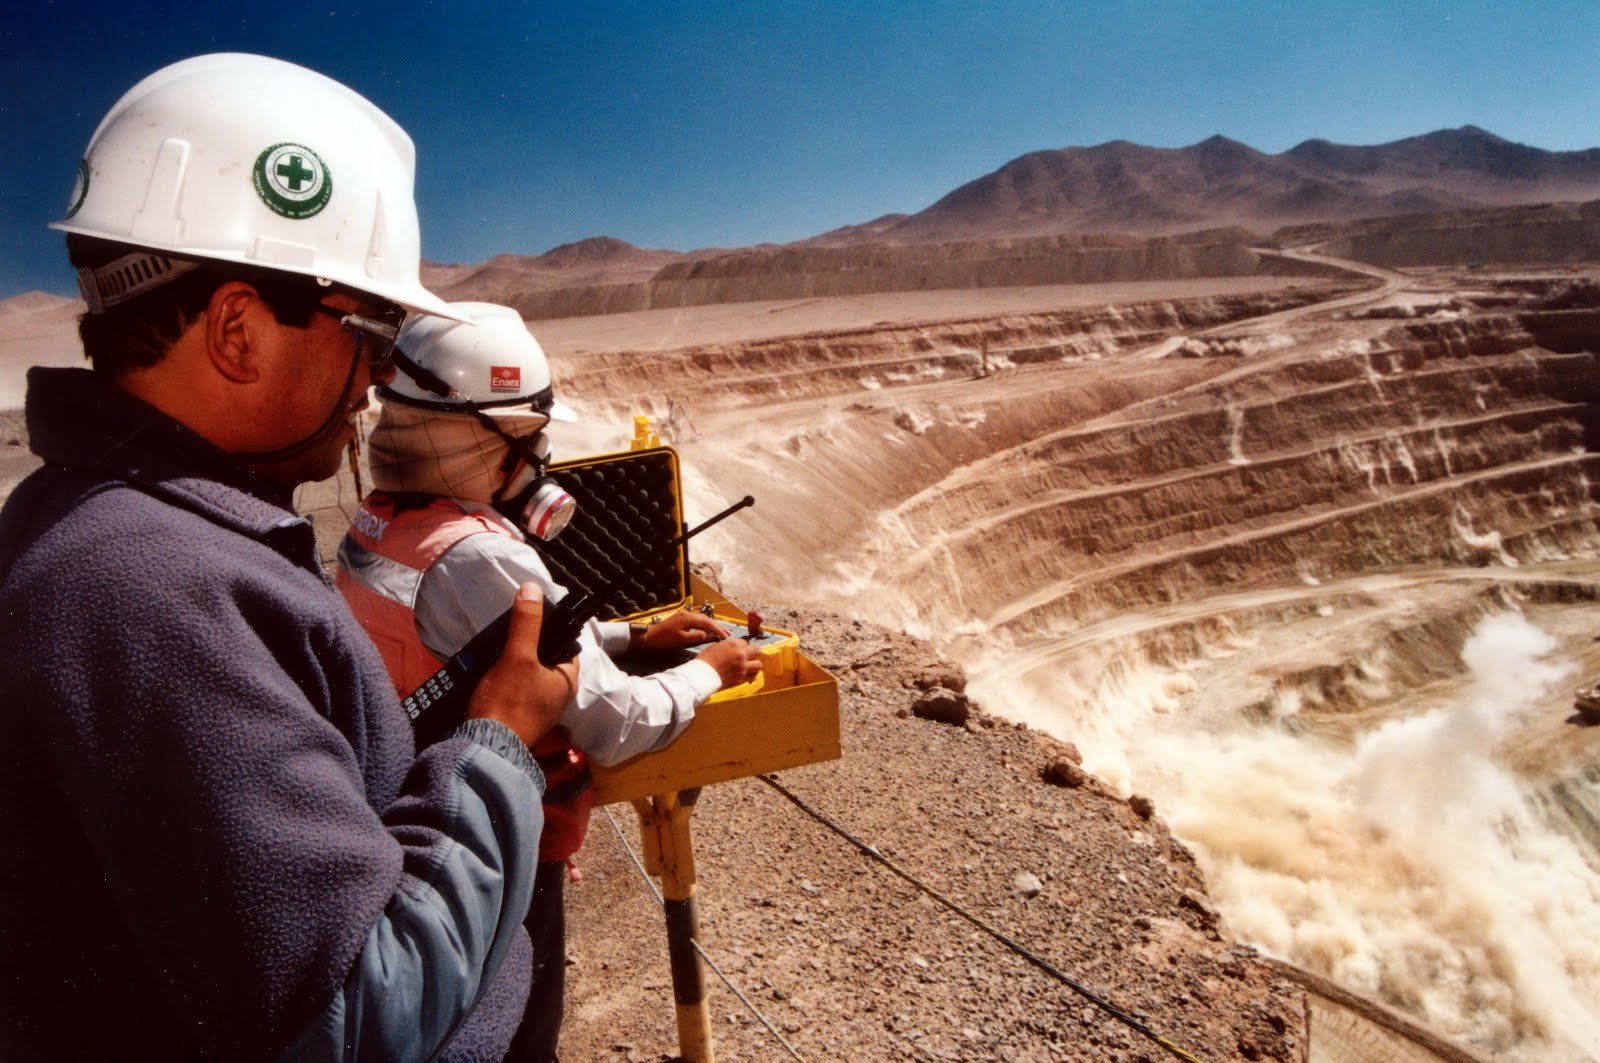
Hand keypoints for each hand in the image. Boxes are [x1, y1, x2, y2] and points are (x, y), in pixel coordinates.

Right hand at [467, 584, 577, 745]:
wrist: (485, 747)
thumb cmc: (507, 703)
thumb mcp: (517, 656)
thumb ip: (526, 623)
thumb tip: (533, 589)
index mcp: (567, 681)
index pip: (567, 645)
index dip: (551, 629)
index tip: (531, 619)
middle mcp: (557, 696)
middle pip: (545, 658)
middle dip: (527, 645)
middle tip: (507, 636)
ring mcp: (539, 708)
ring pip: (528, 674)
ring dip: (512, 662)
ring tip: (494, 653)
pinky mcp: (519, 717)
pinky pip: (515, 689)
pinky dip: (504, 679)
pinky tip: (489, 674)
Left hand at [637, 610, 728, 651]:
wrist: (648, 637)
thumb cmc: (663, 640)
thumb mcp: (680, 640)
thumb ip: (695, 636)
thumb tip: (706, 634)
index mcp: (687, 618)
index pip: (707, 623)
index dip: (717, 629)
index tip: (726, 636)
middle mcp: (687, 615)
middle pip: (706, 619)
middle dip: (717, 627)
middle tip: (728, 634)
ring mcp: (683, 616)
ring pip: (702, 620)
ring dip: (711, 626)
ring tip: (721, 633)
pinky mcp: (681, 620)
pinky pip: (696, 621)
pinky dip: (704, 626)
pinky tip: (708, 631)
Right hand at [698, 638, 762, 689]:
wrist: (702, 675)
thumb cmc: (705, 660)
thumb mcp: (716, 646)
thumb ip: (727, 646)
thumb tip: (731, 648)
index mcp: (734, 644)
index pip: (745, 642)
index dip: (742, 646)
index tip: (739, 649)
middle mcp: (741, 654)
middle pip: (757, 650)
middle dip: (754, 652)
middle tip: (749, 654)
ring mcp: (742, 666)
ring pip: (758, 664)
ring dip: (755, 664)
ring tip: (749, 665)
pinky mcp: (741, 677)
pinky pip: (752, 675)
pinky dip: (750, 674)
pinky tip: (746, 674)